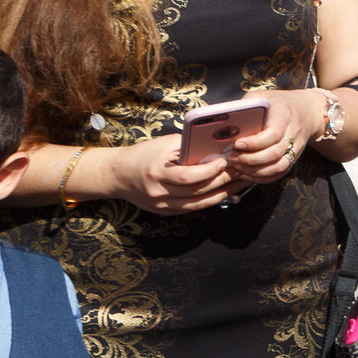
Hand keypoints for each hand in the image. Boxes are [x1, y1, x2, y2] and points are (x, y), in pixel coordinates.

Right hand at [111, 136, 241, 213]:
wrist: (117, 175)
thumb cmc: (143, 154)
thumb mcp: (164, 145)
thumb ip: (189, 147)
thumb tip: (218, 146)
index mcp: (157, 173)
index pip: (187, 177)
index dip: (209, 171)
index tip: (226, 162)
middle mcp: (159, 193)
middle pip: (197, 192)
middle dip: (222, 181)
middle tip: (241, 170)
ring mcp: (162, 205)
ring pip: (198, 204)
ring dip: (222, 194)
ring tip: (239, 183)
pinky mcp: (166, 211)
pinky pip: (193, 208)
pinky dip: (210, 200)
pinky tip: (225, 192)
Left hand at [223, 89, 322, 186]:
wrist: (306, 111)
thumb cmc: (277, 103)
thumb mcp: (261, 97)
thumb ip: (245, 106)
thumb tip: (222, 121)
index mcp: (284, 115)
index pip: (272, 134)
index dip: (254, 143)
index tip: (236, 144)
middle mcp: (293, 132)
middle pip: (274, 153)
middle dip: (250, 159)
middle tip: (232, 157)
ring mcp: (296, 147)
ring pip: (278, 167)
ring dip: (255, 171)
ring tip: (237, 167)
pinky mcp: (294, 158)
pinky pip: (279, 173)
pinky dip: (262, 177)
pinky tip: (247, 174)